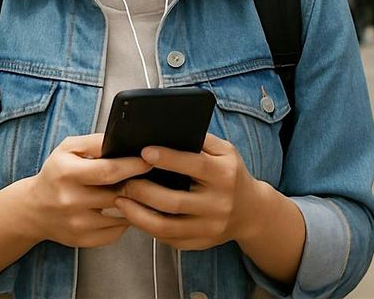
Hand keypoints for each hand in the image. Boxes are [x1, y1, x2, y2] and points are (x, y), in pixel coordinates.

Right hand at [24, 134, 151, 248]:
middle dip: (139, 184)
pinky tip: (123, 209)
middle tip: (149, 177)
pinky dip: (125, 220)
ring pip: (122, 215)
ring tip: (136, 192)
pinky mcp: (82, 240)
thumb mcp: (68, 149)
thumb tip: (122, 142)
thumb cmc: (56, 174)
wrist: (34, 209)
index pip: (109, 171)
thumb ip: (95, 142)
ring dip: (135, 203)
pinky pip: (116, 231)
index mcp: (66, 174)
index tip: (150, 161)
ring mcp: (77, 224)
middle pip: (118, 194)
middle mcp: (70, 201)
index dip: (134, 166)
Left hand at [113, 133, 262, 250]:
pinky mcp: (199, 243)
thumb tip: (166, 130)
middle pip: (174, 201)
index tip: (144, 152)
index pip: (194, 166)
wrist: (251, 213)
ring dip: (138, 213)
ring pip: (166, 226)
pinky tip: (134, 214)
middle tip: (124, 179)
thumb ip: (200, 140)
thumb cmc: (230, 174)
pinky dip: (147, 227)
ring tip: (121, 199)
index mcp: (224, 175)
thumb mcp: (225, 152)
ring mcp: (208, 227)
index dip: (168, 159)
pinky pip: (167, 238)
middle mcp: (218, 204)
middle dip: (143, 190)